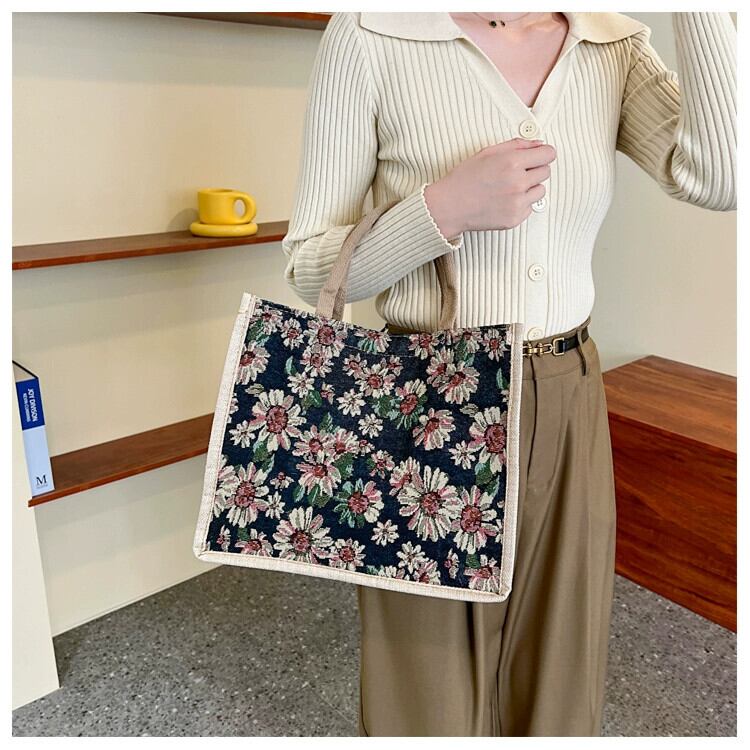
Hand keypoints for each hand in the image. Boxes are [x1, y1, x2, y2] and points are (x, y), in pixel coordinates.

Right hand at [424, 138, 555, 236]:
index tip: (538, 157)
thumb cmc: (465, 177)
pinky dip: (521, 204)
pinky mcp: (515, 219)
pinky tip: (504, 201)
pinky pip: (530, 207)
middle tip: (516, 173)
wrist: (449, 207)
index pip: (549, 154)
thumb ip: (517, 145)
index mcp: (512, 162)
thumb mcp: (487, 152)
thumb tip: (540, 144)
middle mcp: (518, 182)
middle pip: (546, 172)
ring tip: (509, 188)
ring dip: (530, 188)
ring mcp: (517, 203)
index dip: (544, 154)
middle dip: (535, 170)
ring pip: (541, 191)